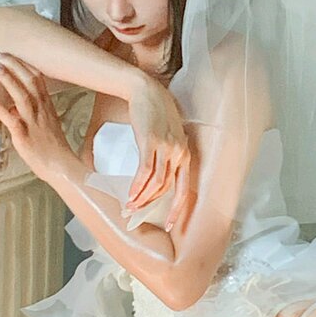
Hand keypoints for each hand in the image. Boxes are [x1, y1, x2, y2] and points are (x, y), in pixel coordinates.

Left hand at [0, 54, 78, 183]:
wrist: (61, 167)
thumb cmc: (53, 148)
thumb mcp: (46, 122)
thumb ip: (32, 111)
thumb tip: (13, 105)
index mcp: (46, 106)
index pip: (37, 78)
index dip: (23, 64)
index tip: (11, 54)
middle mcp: (41, 110)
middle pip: (30, 81)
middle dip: (14, 65)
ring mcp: (33, 122)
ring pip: (22, 96)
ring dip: (9, 80)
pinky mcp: (25, 136)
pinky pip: (12, 120)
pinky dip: (0, 109)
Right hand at [126, 74, 191, 230]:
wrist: (146, 91)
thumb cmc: (155, 113)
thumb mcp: (167, 135)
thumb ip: (166, 154)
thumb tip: (155, 174)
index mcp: (185, 153)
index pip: (184, 188)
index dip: (178, 209)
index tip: (171, 225)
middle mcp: (179, 153)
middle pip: (167, 189)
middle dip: (151, 205)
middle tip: (137, 215)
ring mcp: (166, 148)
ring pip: (156, 183)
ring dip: (142, 198)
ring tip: (129, 207)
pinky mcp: (151, 142)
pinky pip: (145, 171)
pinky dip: (137, 186)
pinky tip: (130, 195)